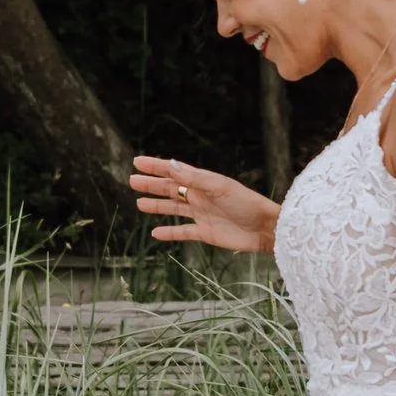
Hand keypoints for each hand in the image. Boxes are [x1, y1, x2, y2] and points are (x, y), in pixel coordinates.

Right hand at [129, 152, 280, 251]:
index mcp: (203, 182)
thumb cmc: (246, 203)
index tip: (137, 161)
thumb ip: (193, 178)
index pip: (174, 171)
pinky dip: (169, 233)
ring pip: (173, 208)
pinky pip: (182, 232)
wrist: (263, 228)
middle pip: (170, 189)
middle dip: (152, 185)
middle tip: (132, 181)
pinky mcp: (205, 232)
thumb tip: (170, 165)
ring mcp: (201, 214)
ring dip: (157, 205)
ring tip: (139, 203)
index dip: (155, 166)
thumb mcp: (218, 188)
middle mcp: (200, 196)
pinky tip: (155, 233)